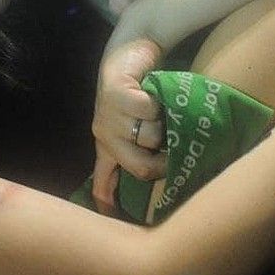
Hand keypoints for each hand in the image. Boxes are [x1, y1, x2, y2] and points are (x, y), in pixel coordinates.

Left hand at [90, 38, 166, 214]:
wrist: (127, 53)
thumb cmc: (134, 92)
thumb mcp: (133, 125)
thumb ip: (139, 153)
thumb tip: (148, 184)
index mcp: (107, 146)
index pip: (103, 183)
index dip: (109, 204)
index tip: (116, 221)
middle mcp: (104, 135)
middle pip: (141, 168)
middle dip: (163, 160)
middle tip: (172, 146)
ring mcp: (108, 115)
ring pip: (150, 136)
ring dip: (164, 124)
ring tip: (160, 110)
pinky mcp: (116, 94)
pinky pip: (148, 110)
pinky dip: (158, 103)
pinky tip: (155, 94)